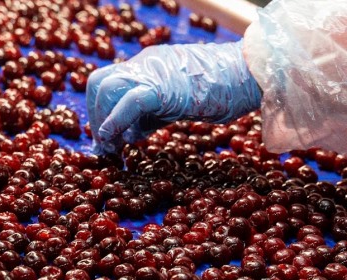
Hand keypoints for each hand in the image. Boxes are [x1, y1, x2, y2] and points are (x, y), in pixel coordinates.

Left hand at [86, 41, 261, 153]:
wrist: (250, 74)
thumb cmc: (225, 91)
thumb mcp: (181, 102)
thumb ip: (153, 113)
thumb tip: (130, 132)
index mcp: (149, 66)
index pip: (111, 83)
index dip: (102, 111)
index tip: (108, 137)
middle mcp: (145, 64)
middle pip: (100, 82)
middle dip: (95, 115)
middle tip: (105, 145)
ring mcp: (153, 71)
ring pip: (106, 87)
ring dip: (102, 120)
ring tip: (111, 148)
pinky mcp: (164, 86)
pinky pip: (129, 101)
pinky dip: (115, 121)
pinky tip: (115, 139)